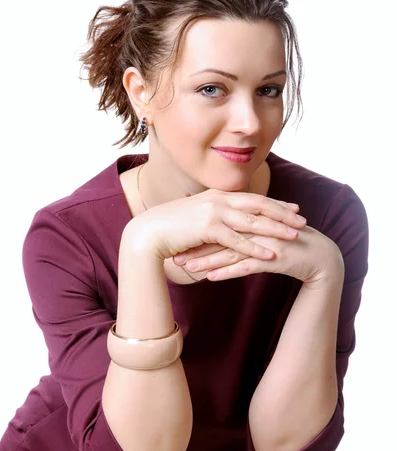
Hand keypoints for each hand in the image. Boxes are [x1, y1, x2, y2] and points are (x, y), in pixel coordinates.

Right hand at [123, 189, 306, 263]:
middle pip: (259, 205)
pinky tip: (271, 255)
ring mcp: (213, 212)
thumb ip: (214, 217)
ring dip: (276, 229)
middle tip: (302, 221)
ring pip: (253, 221)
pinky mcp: (208, 228)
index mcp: (217, 195)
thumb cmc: (170, 228)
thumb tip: (226, 225)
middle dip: (283, 213)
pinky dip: (256, 248)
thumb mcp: (195, 217)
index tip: (293, 209)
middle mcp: (218, 199)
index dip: (275, 204)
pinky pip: (238, 240)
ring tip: (296, 237)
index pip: (253, 198)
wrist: (147, 233)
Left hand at [174, 221, 343, 287]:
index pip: (220, 225)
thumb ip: (245, 233)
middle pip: (221, 236)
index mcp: (254, 219)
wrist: (321, 257)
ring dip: (207, 260)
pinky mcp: (274, 257)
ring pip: (230, 251)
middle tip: (174, 254)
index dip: (199, 233)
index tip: (178, 240)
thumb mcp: (265, 236)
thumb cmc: (289, 246)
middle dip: (196, 246)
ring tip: (186, 268)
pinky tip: (211, 277)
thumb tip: (223, 235)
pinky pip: (247, 266)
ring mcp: (265, 241)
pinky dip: (228, 271)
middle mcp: (257, 227)